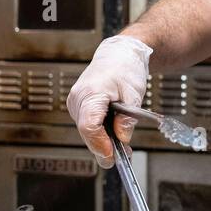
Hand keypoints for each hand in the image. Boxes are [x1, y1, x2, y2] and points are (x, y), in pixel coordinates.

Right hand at [66, 34, 152, 167]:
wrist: (118, 55)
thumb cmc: (125, 68)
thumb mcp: (134, 94)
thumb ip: (128, 118)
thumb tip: (123, 137)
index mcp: (91, 93)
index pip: (88, 126)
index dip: (100, 144)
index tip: (113, 155)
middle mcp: (78, 99)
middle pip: (86, 132)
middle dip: (104, 147)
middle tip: (124, 155)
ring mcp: (76, 103)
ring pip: (86, 132)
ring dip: (103, 142)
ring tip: (123, 147)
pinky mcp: (79, 106)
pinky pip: (87, 125)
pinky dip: (100, 133)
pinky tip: (114, 136)